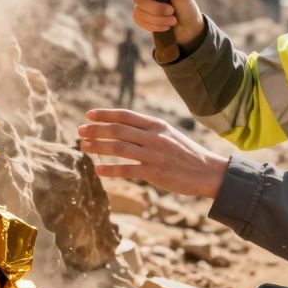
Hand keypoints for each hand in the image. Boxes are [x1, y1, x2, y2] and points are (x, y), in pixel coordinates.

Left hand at [77, 108, 227, 199]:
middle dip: (96, 130)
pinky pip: (127, 170)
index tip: (88, 114)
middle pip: (118, 130)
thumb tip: (123, 128)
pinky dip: (110, 170)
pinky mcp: (154, 173)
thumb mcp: (169, 134)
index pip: (125, 115)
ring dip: (98, 147)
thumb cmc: (186, 153)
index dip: (105, 114)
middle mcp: (154, 137)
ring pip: (119, 148)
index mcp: (157, 125)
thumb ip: (148, 131)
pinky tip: (98, 170)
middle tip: (79, 130)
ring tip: (83, 147)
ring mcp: (154, 155)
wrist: (208, 171)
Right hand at [130, 0, 205, 49]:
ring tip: (173, 20)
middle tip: (172, 10)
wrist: (188, 26)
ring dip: (158, 19)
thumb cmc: (185, 5)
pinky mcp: (141, 18)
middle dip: (156, 8)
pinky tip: (166, 26)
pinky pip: (140, 21)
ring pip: (139, 12)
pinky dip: (155, 25)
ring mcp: (141, 5)